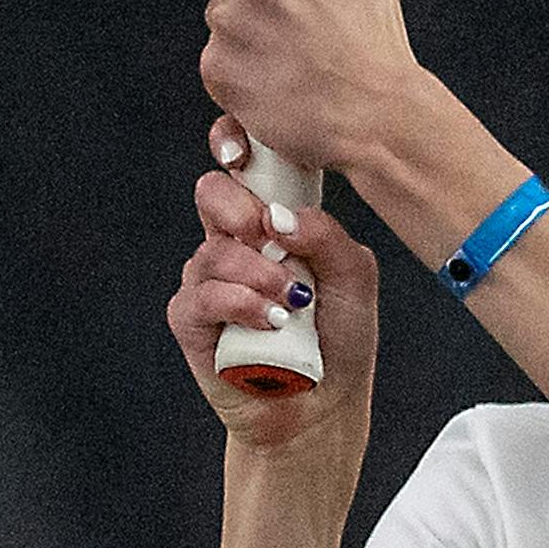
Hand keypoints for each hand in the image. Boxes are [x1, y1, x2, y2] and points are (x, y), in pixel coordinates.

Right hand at [166, 116, 379, 455]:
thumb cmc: (340, 337)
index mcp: (271, 222)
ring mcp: (209, 281)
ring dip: (256, 272)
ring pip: (212, 250)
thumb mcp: (355, 279)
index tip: (243, 149)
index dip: (233, 142)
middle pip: (212, 194)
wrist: (323, 405)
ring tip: (292, 301)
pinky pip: (200, 298)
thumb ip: (327, 237)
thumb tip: (281, 217)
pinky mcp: (192, 323)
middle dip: (240, 207)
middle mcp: (234, 244)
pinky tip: (271, 320)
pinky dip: (239, 304)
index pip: (241, 166)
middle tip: (271, 236)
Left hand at [196, 0, 425, 177]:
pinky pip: (219, 71)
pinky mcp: (219, 71)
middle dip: (252, 8)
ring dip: (247, 45)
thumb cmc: (376, 52)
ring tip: (292, 63)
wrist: (376, 114)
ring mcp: (229, 27)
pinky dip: (242, 82)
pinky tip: (280, 86)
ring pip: (221, 31)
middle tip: (294, 32)